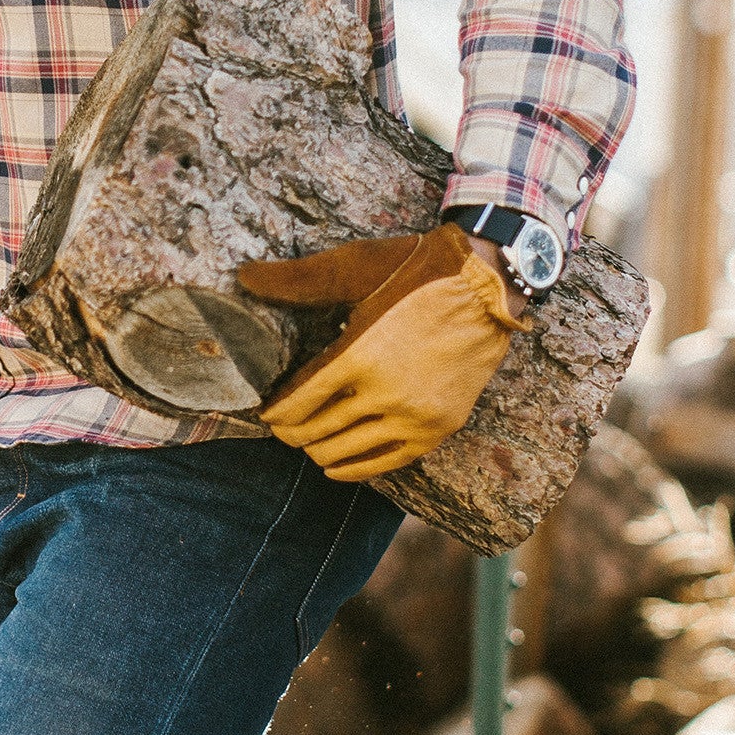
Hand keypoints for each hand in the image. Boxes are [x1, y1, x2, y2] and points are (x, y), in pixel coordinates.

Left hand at [236, 223, 527, 481]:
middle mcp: (388, 393)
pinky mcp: (440, 427)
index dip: (276, 413)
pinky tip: (336, 465)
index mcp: (361, 354)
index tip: (265, 412)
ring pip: (347, 451)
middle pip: (319, 431)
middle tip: (280, 427)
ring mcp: (417, 416)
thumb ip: (298, 279)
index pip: (300, 402)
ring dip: (318, 450)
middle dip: (292, 432)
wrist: (489, 285)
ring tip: (306, 441)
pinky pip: (388, 462)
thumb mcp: (356, 266)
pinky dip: (356, 468)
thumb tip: (245, 277)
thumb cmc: (418, 269)